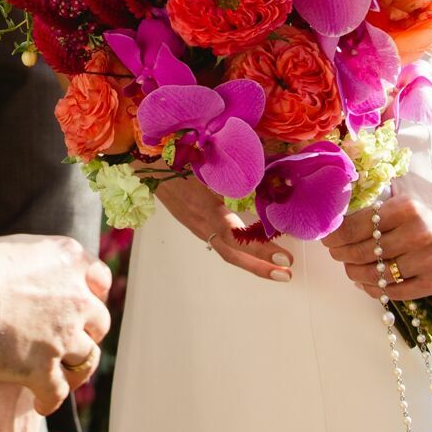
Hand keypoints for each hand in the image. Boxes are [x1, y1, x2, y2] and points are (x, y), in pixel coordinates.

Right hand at [0, 234, 110, 415]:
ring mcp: (63, 334)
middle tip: (67, 338)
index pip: (99, 278)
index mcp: (67, 258)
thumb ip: (32, 260)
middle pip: (99, 320)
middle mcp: (75, 296)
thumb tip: (26, 270)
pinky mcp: (44, 368)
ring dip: (73, 365)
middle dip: (85, 330)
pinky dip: (50, 398)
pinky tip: (41, 401)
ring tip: (57, 373)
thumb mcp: (10, 247)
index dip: (91, 293)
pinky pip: (58, 391)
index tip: (81, 301)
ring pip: (86, 357)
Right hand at [153, 176, 294, 280]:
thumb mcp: (206, 165)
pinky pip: (220, 241)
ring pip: (227, 250)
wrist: (145, 164)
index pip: (237, 237)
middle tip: (286, 274)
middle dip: (260, 267)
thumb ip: (234, 174)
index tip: (284, 258)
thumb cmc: (176, 158)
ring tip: (276, 266)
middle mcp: (201, 223)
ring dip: (252, 261)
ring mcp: (196, 225)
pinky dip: (240, 249)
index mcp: (205, 209)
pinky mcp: (194, 222)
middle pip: (232, 254)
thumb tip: (268, 181)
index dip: (260, 250)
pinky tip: (253, 249)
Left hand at [320, 176, 431, 300]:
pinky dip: (376, 289)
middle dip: (342, 254)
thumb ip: (374, 186)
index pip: (356, 227)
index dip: (335, 235)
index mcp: (406, 207)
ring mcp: (431, 260)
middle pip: (364, 252)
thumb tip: (335, 193)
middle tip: (335, 252)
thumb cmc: (431, 200)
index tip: (327, 237)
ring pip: (378, 275)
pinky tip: (367, 282)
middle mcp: (419, 234)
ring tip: (349, 267)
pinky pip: (398, 292)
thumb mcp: (405, 185)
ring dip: (355, 273)